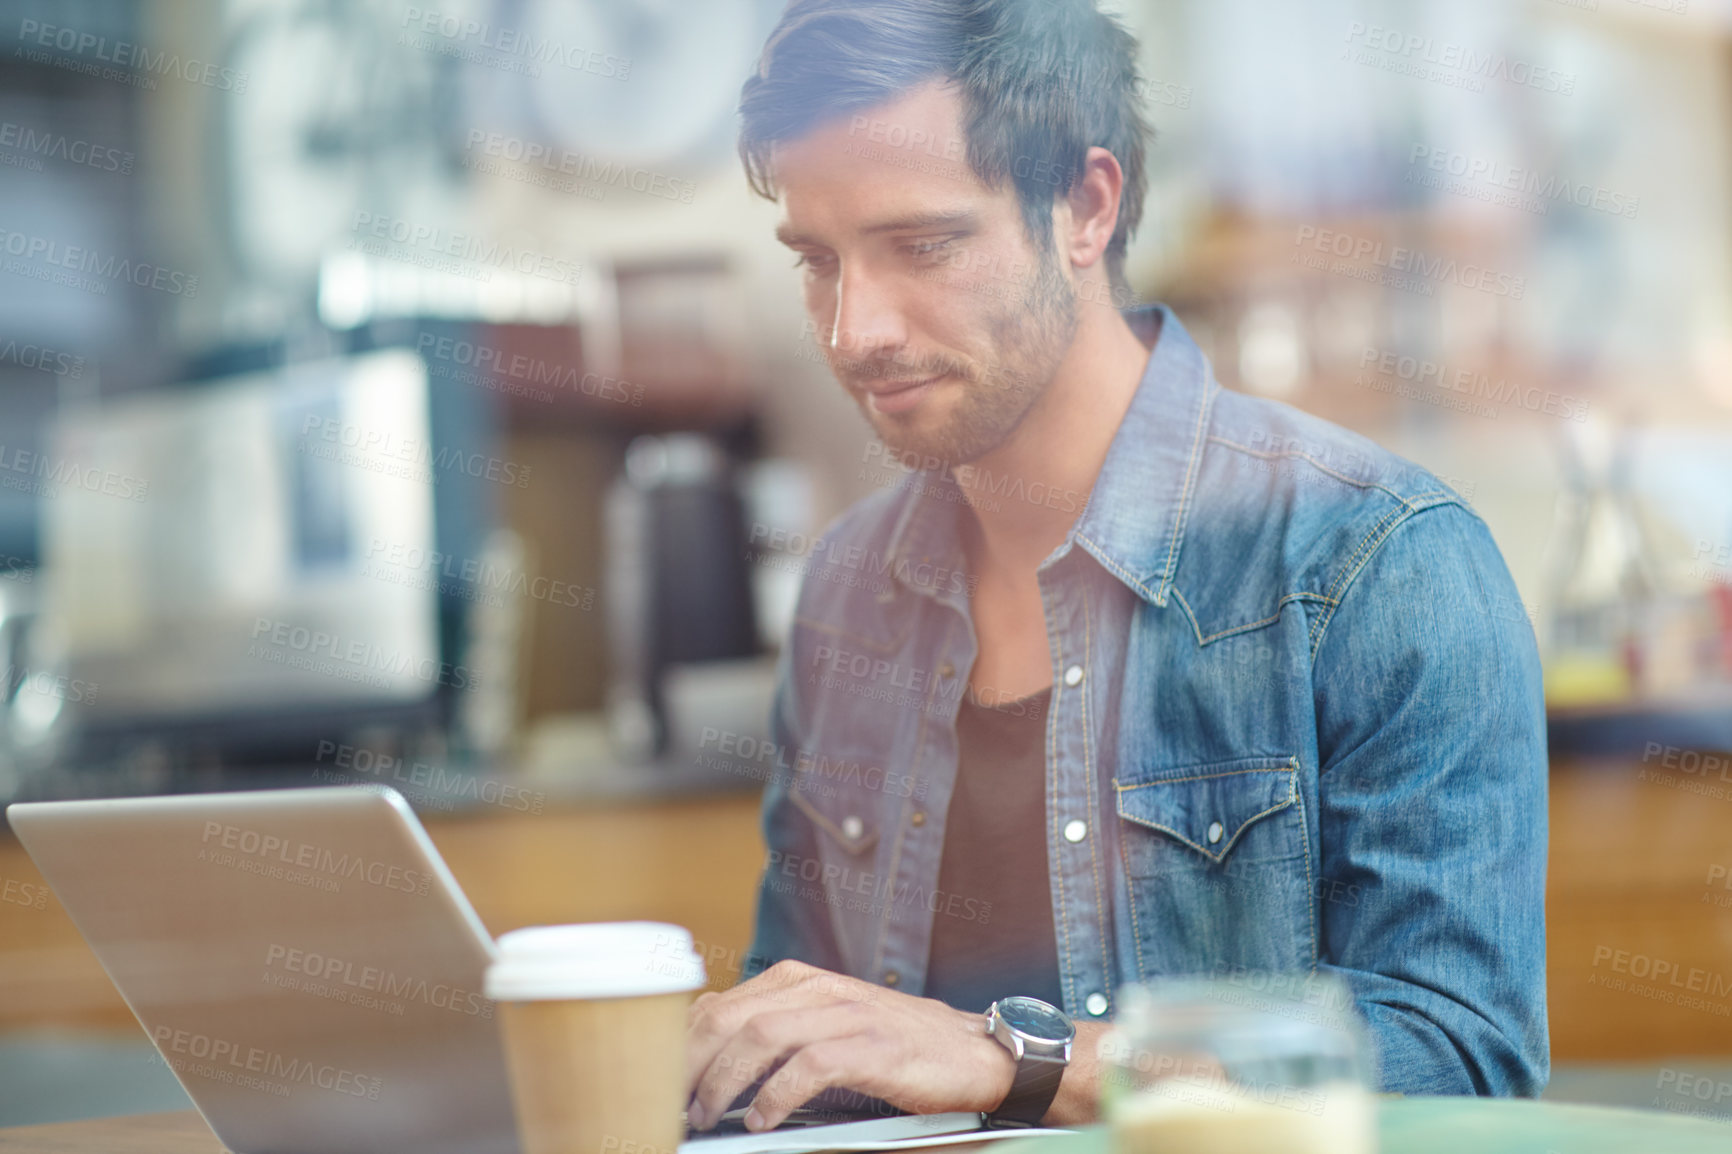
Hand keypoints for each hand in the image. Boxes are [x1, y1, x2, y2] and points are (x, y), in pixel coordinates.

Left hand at [684, 960, 1015, 1130]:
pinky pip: (809, 1066)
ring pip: (760, 1037)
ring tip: (709, 1118)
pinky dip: (776, 1096)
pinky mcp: (874, 1046)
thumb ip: (775, 1032)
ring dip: (724, 1083)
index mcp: (798, 981)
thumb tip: (706, 1061)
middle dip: (689, 1066)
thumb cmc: (895, 1049)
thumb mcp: (827, 1029)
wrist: (974, 1053)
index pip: (717, 1006)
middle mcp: (817, 988)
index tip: (657, 1088)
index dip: (679, 1048)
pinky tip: (762, 1122)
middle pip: (728, 1018)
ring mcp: (847, 1013)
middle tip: (673, 1109)